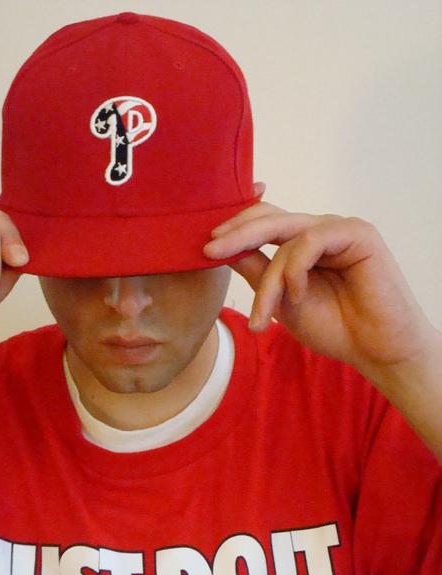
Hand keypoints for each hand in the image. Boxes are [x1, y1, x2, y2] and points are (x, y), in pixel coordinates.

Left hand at [204, 194, 436, 380]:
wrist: (375, 349)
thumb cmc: (334, 326)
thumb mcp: (280, 301)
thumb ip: (256, 272)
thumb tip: (220, 251)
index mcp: (301, 242)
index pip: (263, 221)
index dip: (235, 224)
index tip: (206, 242)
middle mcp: (318, 230)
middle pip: (269, 218)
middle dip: (236, 234)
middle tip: (209, 251)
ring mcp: (338, 229)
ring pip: (286, 237)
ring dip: (269, 279)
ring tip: (263, 314)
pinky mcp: (357, 234)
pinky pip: (310, 241)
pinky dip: (296, 271)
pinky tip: (298, 296)